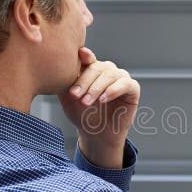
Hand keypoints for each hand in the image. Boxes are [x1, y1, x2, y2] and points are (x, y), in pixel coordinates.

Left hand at [57, 47, 139, 164]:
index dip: (84, 57)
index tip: (78, 58)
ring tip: (86, 102)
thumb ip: (65, 81)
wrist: (96, 134)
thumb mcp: (69, 97)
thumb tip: (58, 67)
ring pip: (110, 75)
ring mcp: (121, 77)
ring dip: (96, 88)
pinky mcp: (133, 88)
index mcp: (92, 68)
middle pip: (97, 67)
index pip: (88, 58)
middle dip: (84, 82)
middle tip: (75, 95)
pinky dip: (114, 90)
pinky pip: (126, 84)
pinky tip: (103, 99)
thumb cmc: (82, 114)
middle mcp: (107, 70)